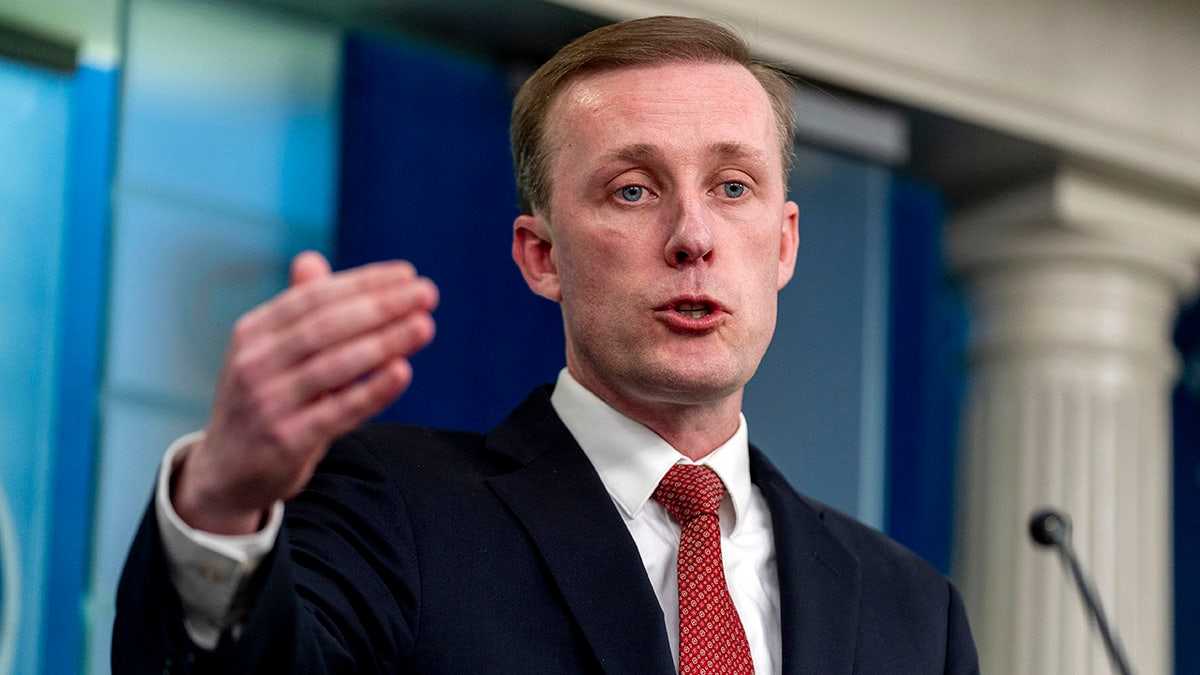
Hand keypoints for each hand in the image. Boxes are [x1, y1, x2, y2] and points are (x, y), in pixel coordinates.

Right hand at [172, 251, 438, 534]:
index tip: (407, 274)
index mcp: (254, 332)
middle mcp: (255, 362)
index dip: (363, 283)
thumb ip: (296, 311)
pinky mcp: (286, 440)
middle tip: (427, 293)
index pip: (315, 297)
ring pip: (335, 365)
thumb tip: (311, 259)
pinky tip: (403, 372)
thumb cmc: (263, 400)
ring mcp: (268, 402)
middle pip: (327, 325)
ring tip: (425, 326)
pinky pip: (338, 410)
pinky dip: (373, 390)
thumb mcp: (269, 352)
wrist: (227, 471)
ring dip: (385, 342)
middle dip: (381, 306)